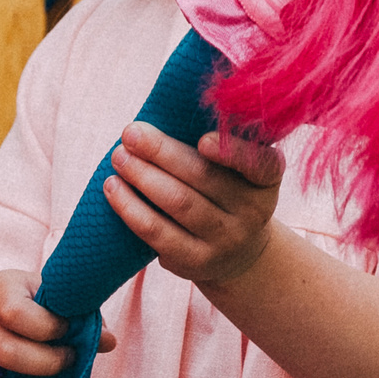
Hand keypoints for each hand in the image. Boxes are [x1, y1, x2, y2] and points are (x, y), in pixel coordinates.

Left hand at [104, 124, 286, 289]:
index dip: (233, 152)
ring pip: (178, 203)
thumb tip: (162, 115)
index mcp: (265, 180)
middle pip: (204, 177)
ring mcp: (225, 240)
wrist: (237, 252)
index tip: (203, 140)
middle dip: (161, 152)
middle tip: (131, 133)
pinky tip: (113, 188)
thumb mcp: (237, 170)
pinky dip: (131, 208)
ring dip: (141, 176)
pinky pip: (158, 232)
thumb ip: (216, 143)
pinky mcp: (196, 261)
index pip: (260, 164)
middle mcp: (253, 212)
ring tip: (119, 157)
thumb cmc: (226, 192)